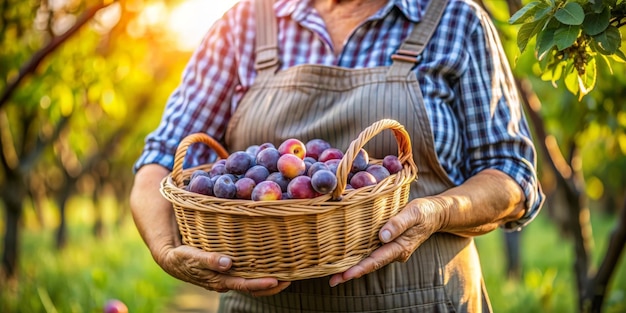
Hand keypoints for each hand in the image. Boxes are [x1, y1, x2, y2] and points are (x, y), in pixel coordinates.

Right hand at [156, 244, 290, 296]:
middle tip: (290, 278)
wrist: (172, 259)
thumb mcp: (192, 257)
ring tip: (287, 273)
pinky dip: (259, 272)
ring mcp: (227, 278)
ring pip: (251, 282)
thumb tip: (228, 263)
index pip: (244, 285)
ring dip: (268, 280)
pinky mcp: (227, 271)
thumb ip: (209, 260)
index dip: (261, 284)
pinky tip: (270, 265)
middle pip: (253, 287)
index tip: (277, 280)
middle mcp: (226, 282)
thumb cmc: (183, 257)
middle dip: (272, 285)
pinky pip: (246, 274)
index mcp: (219, 281)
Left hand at [328, 198, 444, 286]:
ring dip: (352, 267)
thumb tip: (383, 236)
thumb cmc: (424, 212)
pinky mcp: (388, 243)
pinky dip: (359, 257)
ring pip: (369, 260)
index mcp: (400, 248)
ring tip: (333, 274)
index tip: (345, 275)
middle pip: (370, 265)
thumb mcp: (413, 213)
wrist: (435, 214)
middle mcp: (394, 252)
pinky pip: (372, 252)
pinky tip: (346, 258)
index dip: (360, 268)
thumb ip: (398, 224)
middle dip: (351, 273)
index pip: (376, 260)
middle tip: (332, 281)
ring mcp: (391, 249)